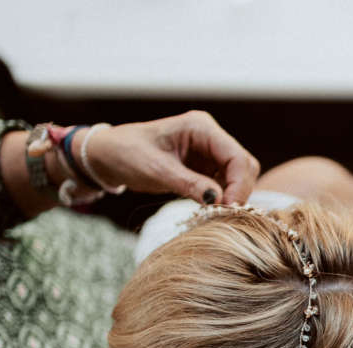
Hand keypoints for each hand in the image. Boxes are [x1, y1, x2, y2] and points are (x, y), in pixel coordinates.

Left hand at [84, 111, 260, 203]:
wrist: (108, 155)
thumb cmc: (127, 154)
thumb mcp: (156, 170)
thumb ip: (189, 184)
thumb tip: (218, 200)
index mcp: (200, 127)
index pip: (236, 156)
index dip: (239, 184)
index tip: (229, 207)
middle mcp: (210, 137)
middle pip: (244, 165)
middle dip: (240, 190)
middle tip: (225, 214)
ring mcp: (209, 152)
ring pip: (238, 176)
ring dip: (233, 196)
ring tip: (217, 214)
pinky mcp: (204, 168)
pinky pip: (225, 184)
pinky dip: (223, 198)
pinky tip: (211, 210)